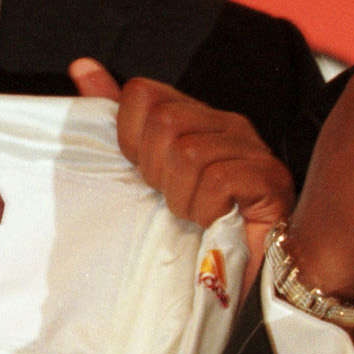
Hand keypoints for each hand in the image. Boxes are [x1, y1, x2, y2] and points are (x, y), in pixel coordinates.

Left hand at [70, 59, 293, 286]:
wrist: (225, 288)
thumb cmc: (182, 234)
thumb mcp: (139, 172)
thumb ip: (115, 119)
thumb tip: (82, 66)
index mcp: (195, 117)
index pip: (142, 93)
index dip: (130, 140)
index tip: (144, 177)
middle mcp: (227, 124)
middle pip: (165, 121)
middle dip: (156, 173)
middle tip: (173, 203)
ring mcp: (253, 150)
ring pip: (188, 152)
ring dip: (182, 199)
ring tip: (195, 218)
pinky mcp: (271, 180)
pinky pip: (219, 180)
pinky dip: (207, 210)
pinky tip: (215, 223)